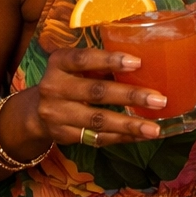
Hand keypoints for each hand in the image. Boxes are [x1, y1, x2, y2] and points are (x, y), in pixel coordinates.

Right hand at [12, 47, 165, 149]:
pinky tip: (141, 136)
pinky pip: (97, 138)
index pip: (84, 59)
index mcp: (59, 62)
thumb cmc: (69, 80)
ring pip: (98, 120)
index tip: (138, 62)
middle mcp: (54, 87)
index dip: (110, 60)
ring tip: (155, 129)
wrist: (36, 111)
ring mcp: (57, 114)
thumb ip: (100, 64)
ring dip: (130, 125)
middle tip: (159, 100)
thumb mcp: (75, 66)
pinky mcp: (64, 135)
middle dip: (130, 96)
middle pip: (96, 92)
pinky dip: (122, 138)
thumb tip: (146, 63)